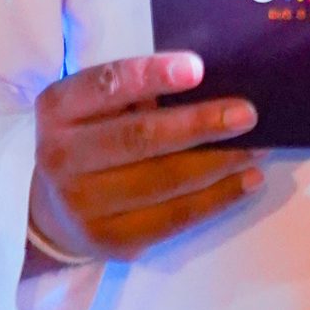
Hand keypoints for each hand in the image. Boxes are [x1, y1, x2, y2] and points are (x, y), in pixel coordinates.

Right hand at [28, 52, 260, 265]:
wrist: (52, 210)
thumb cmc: (90, 136)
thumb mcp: (94, 104)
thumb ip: (137, 90)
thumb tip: (212, 83)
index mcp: (58, 108)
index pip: (108, 85)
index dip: (153, 75)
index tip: (198, 68)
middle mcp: (61, 157)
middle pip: (140, 138)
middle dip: (200, 124)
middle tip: (246, 114)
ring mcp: (83, 205)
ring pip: (164, 181)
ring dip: (220, 163)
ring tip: (257, 145)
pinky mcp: (111, 241)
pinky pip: (175, 218)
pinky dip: (218, 198)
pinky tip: (247, 180)